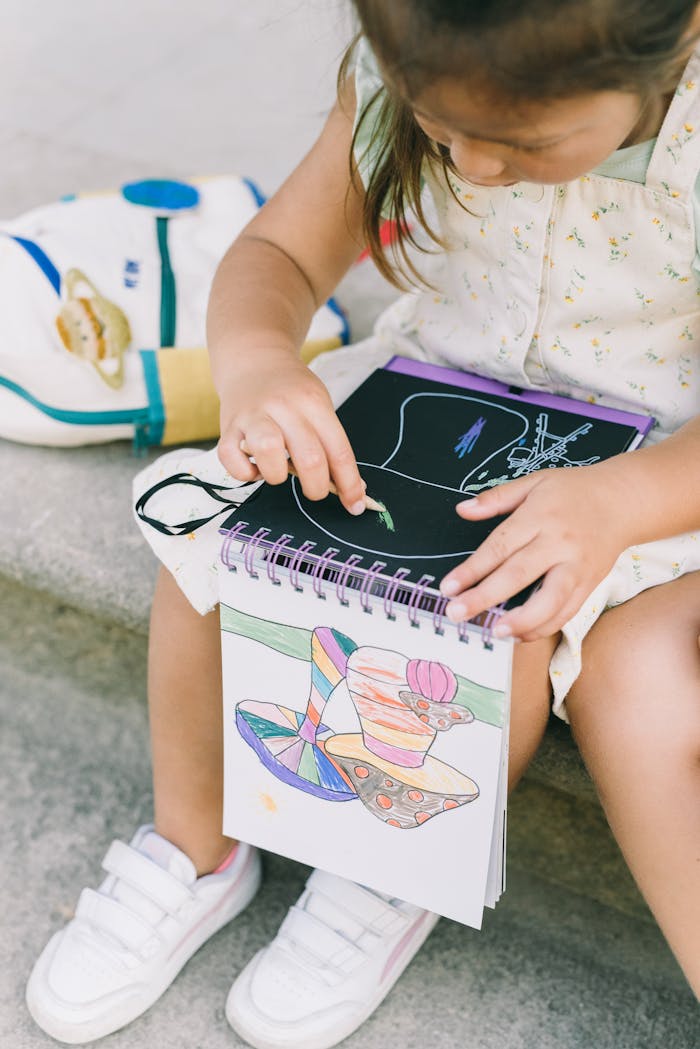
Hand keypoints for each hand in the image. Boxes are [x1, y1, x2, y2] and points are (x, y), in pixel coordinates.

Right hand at [216, 349, 366, 514]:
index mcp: (312, 402)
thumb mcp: (319, 406)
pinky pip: (231, 459)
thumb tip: (351, 488)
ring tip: (279, 473)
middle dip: (316, 488)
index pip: (338, 450)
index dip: (349, 484)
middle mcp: (283, 407)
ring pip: (268, 451)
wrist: (254, 359)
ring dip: (277, 476)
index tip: (355, 504)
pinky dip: (244, 473)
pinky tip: (254, 468)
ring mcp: (253, 416)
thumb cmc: (292, 391)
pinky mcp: (227, 427)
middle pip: (308, 457)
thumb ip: (332, 445)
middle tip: (315, 491)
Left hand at [439, 462, 631, 640]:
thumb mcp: (534, 481)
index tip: (448, 587)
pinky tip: (520, 634)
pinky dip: (544, 627)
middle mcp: (559, 543)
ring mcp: (577, 567)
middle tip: (456, 613)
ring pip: (550, 600)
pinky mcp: (590, 584)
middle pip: (518, 575)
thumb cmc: (574, 490)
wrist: (624, 500)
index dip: (472, 569)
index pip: (500, 546)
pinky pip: (567, 611)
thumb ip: (497, 497)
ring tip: (495, 631)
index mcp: (540, 516)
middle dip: (485, 597)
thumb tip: (462, 510)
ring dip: (521, 620)